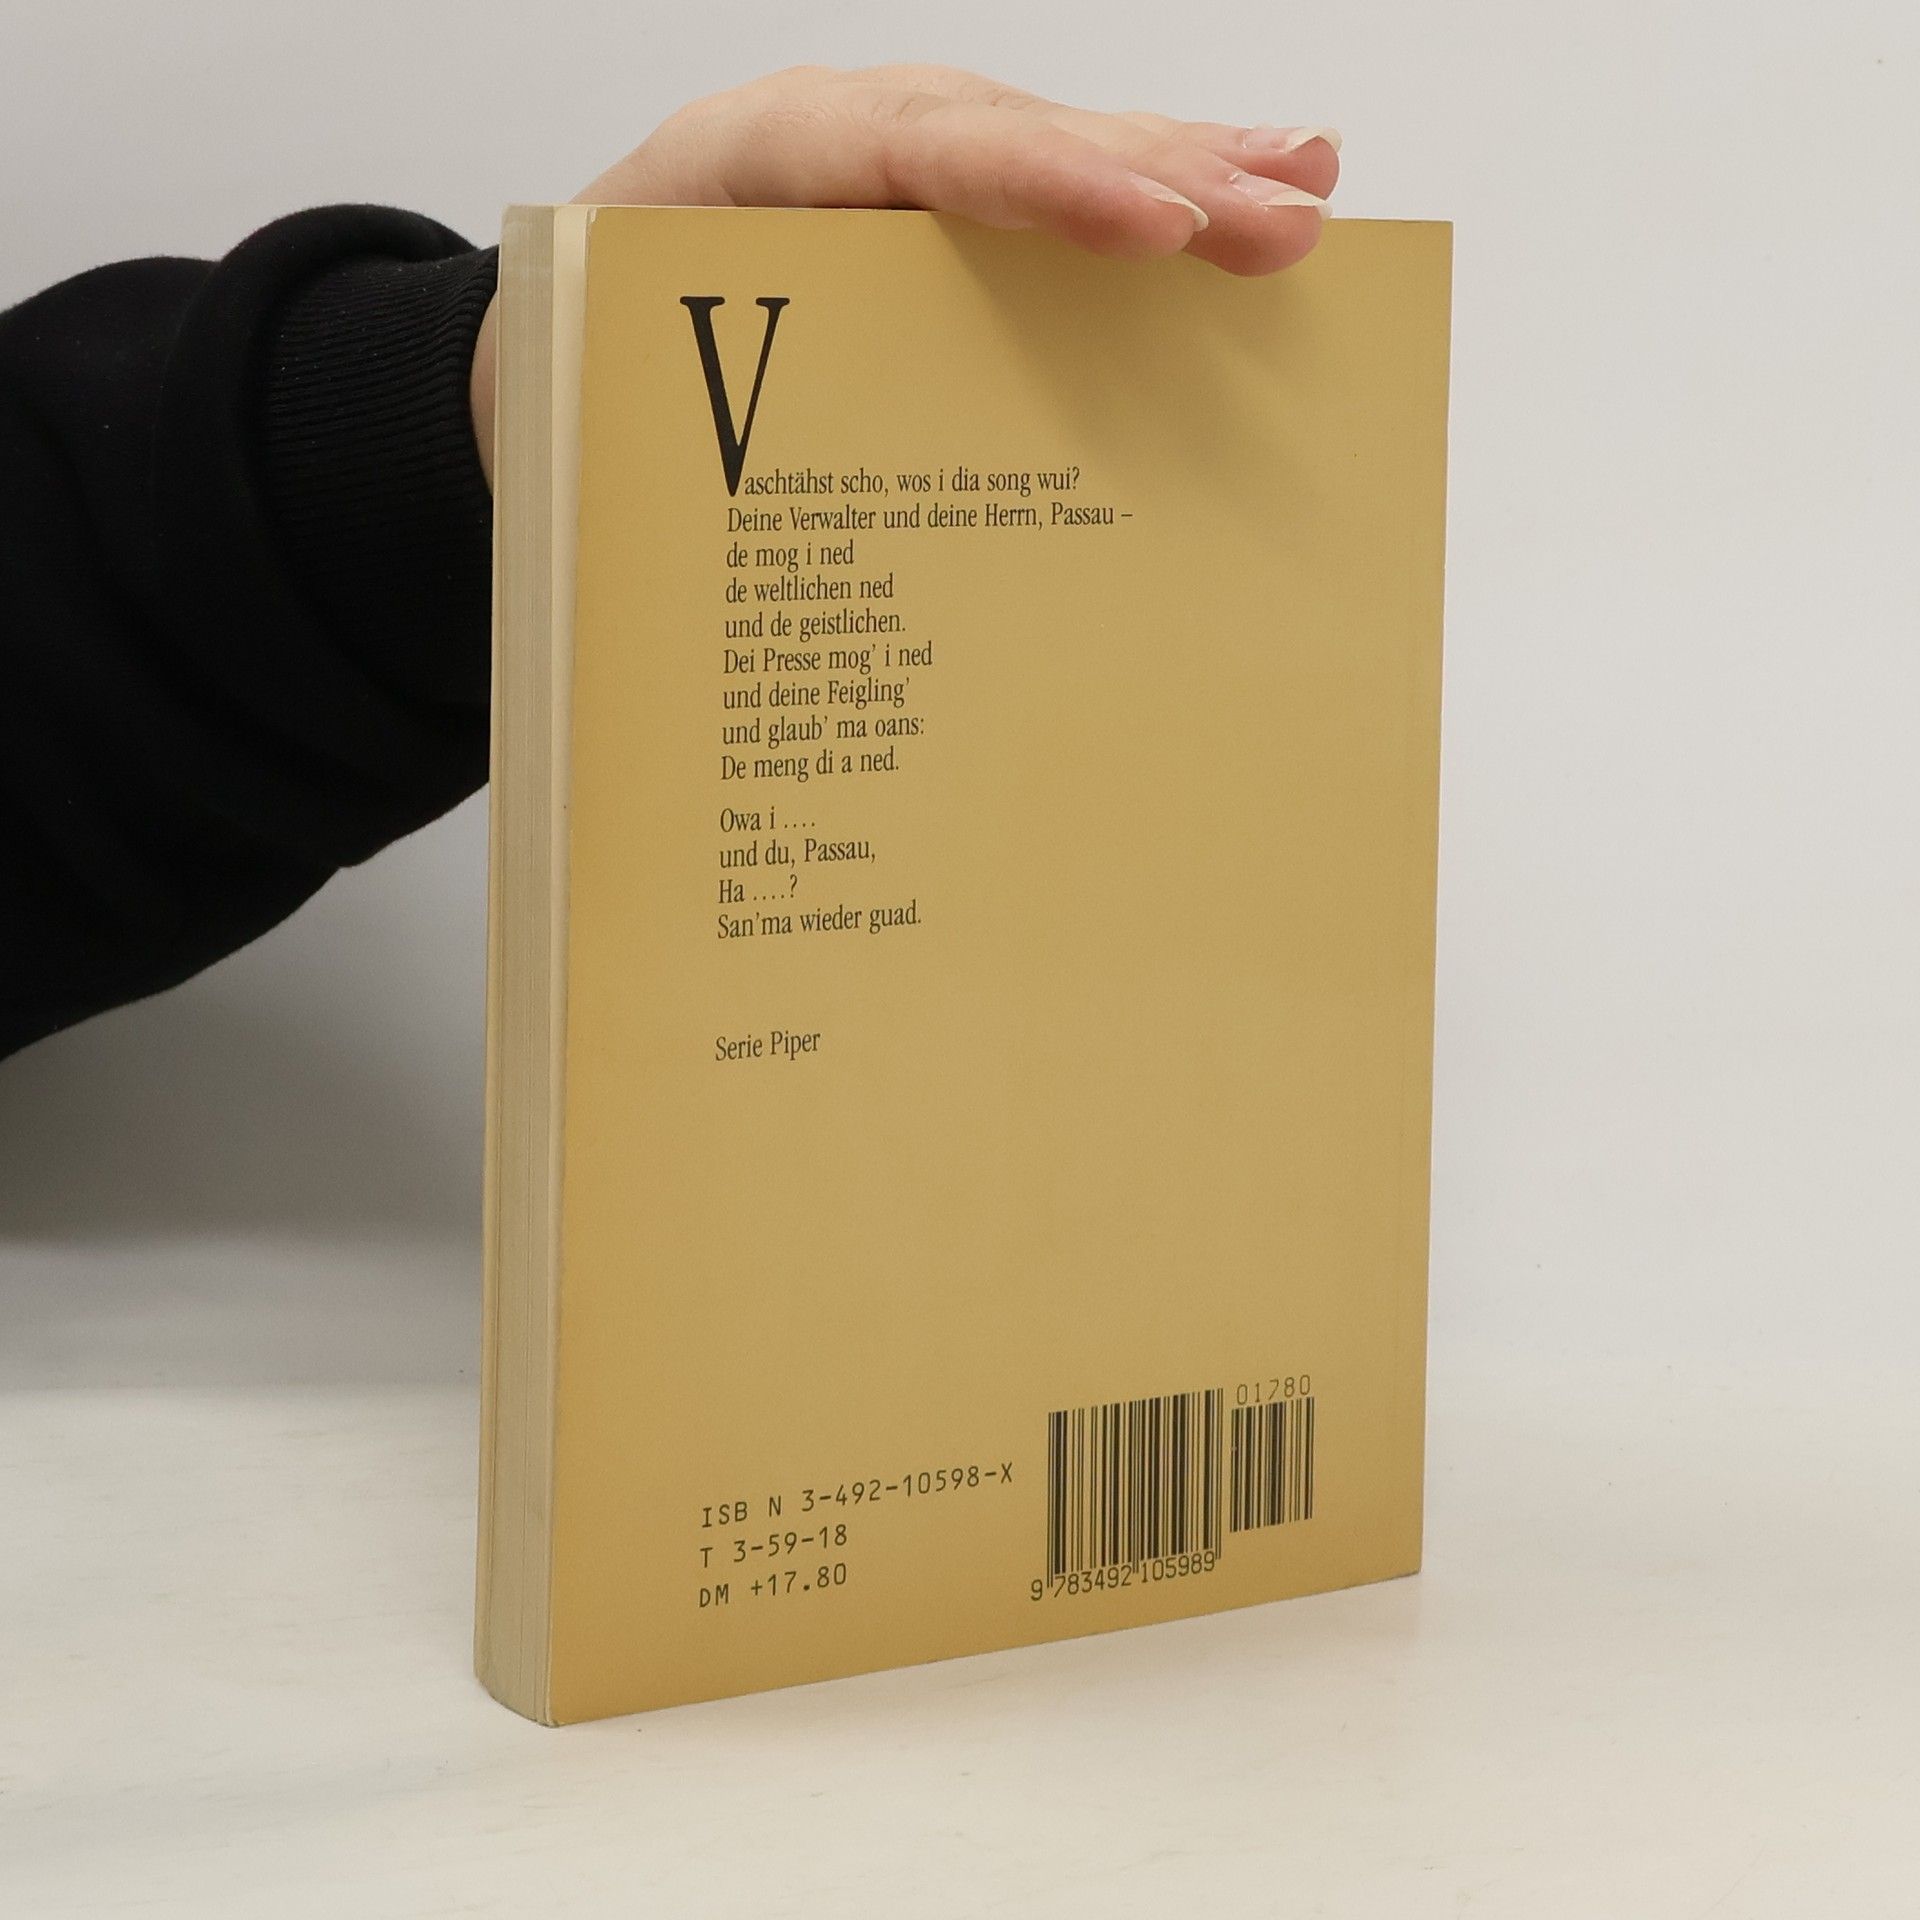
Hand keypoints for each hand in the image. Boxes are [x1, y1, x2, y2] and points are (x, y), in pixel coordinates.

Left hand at [470, 65, 1340, 477]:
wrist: (543, 334)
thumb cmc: (588, 371)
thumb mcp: (617, 393)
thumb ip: (708, 420)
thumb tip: (809, 580)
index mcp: (748, 166)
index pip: (918, 157)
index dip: (1046, 189)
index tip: (1155, 231)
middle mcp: (837, 143)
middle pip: (1016, 141)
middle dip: (1157, 177)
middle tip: (1281, 225)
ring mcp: (892, 166)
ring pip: (1051, 150)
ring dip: (1184, 171)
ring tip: (1301, 190)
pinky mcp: (927, 209)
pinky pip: (1045, 185)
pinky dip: (1146, 185)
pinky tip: (1243, 180)